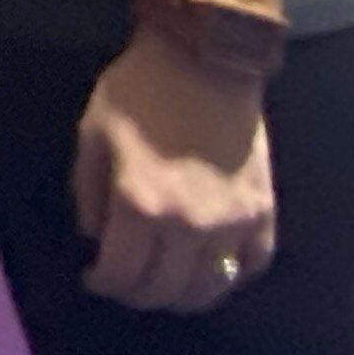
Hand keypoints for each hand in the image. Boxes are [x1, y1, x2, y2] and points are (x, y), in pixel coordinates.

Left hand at [74, 34, 276, 312]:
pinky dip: (232, 274)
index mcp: (140, 205)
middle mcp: (190, 226)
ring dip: (185, 294)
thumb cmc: (138, 92)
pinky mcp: (264, 212)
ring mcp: (233, 223)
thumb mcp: (91, 136)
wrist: (204, 59)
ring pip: (212, 287)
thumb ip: (89, 194)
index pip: (123, 273)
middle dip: (139, 293)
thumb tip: (97, 238)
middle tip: (126, 283)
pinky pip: (253, 263)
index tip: (95, 278)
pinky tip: (211, 266)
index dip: (104, 283)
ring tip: (166, 283)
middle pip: (166, 289)